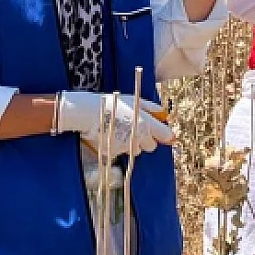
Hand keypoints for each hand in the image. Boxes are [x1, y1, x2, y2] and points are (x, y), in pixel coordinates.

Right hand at [53, 91, 174, 154]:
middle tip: (136, 130)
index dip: (163, 134)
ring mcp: (126, 147)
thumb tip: (163, 114)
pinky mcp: (114, 153)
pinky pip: (122, 152)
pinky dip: (118, 146)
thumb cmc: (113, 104)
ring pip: (136, 150)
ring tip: (120, 130)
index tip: (161, 133)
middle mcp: (138, 137)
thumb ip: (151, 108)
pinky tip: (111, 135)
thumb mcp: (134, 100)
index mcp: (146, 124)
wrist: (88, 113)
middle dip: (146, 140)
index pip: (165, 135)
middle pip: (151, 146)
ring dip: (132, 143)